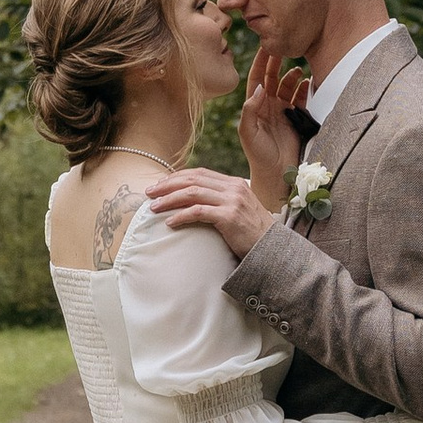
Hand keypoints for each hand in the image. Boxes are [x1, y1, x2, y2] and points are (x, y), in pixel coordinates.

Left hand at [144, 164, 276, 260]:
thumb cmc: (253, 233)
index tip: (160, 184)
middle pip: (192, 180)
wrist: (272, 249)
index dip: (177, 177)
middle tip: (150, 193)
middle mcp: (233, 188)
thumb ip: (221, 201)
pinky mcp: (229, 216)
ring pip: (192, 193)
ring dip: (169, 199)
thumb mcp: (239, 209)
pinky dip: (181, 215)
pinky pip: (198, 212)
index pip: (199, 173)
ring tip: (154, 207)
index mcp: (234, 183)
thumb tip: (193, 201)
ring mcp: (232, 201)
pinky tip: (169, 222)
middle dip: (168, 185)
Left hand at [238, 43, 303, 211]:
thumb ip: (250, 110)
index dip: (261, 62)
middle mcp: (268, 105)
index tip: (266, 46)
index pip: (257, 78)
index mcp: (254, 106)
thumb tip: (259, 88)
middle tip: (284, 48)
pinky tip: (308, 81)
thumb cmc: (258, 155)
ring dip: (293, 75)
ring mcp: (282, 110)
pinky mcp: (296, 117)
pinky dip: (305, 88)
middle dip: (277, 62)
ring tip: (298, 70)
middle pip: (272, 77)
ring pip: (288, 85)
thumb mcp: (247, 133)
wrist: (276, 174)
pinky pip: (301, 97)